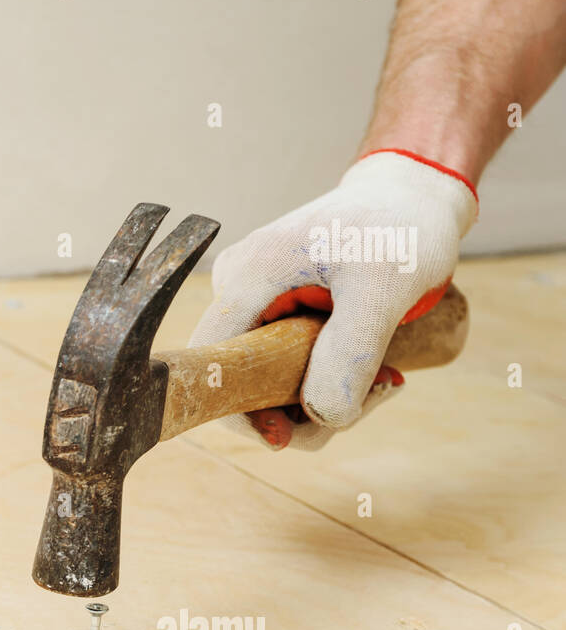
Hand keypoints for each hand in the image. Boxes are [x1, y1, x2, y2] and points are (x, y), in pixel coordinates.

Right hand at [189, 150, 477, 449]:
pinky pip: (289, 362)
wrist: (414, 195)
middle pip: (246, 380)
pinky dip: (330, 378)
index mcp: (246, 279)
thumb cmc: (400, 226)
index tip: (290, 434)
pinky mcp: (278, 308)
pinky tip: (376, 369)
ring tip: (388, 378)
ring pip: (272, 378)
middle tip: (377, 394)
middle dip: (305, 409)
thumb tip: (323, 417)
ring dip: (326, 397)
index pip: (214, 367)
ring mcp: (257, 300)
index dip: (242, 413)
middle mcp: (239, 291)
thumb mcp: (383, 289)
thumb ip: (350, 353)